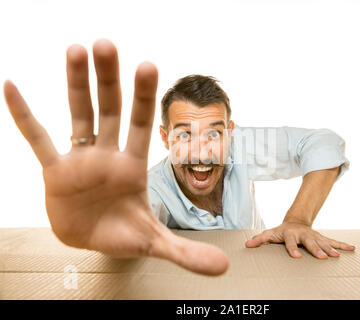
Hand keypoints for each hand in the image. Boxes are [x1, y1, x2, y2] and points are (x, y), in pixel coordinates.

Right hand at [3, 39, 228, 275]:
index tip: (147, 64)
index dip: (143, 97)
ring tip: (74, 49)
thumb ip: (185, 252)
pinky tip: (12, 86)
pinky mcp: (54, 171)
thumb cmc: (124, 234)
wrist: (93, 241)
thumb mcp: (154, 243)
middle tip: (106, 43)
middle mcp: (108, 155)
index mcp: (132, 166)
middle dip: (108, 79)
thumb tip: (222, 268)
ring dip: (74, 84)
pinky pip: (37, 138)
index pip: (140, 124)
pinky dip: (25, 115)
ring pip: (78, 114)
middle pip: (109, 110)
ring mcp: (80, 159)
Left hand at [245, 221, 354, 258]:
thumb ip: (259, 239)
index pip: (291, 242)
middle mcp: (304, 234)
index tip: (296, 257)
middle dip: (316, 250)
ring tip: (337, 256)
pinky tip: (352, 248)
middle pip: (310, 242)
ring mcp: (314, 236)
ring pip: (323, 242)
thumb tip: (247, 244)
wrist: (295, 221)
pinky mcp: (322, 237)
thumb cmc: (281, 231)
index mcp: (290, 234)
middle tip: (322, 257)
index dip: (292, 249)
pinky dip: (343, 245)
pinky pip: (333, 241)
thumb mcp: (270, 233)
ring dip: (331, 249)